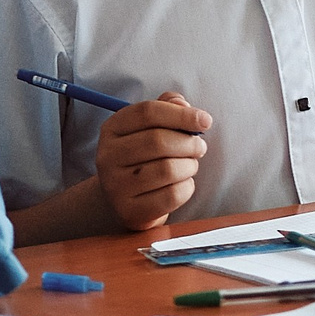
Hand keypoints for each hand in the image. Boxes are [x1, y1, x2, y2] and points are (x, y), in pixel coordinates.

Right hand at [96, 92, 210, 228]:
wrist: (123, 200)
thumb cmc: (144, 157)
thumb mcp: (149, 127)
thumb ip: (167, 107)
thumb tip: (183, 105)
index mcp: (112, 128)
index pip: (147, 112)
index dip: (181, 114)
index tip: (206, 120)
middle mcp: (108, 156)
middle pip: (158, 140)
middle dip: (189, 143)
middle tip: (200, 147)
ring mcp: (116, 186)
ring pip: (168, 169)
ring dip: (190, 165)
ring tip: (189, 165)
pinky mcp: (130, 210)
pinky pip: (172, 195)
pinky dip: (187, 187)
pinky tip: (183, 183)